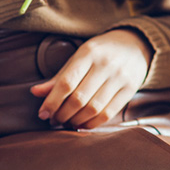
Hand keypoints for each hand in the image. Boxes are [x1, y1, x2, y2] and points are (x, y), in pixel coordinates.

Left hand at [30, 29, 151, 128]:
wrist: (134, 45)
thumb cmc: (100, 53)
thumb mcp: (78, 58)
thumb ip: (58, 77)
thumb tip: (35, 92)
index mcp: (89, 53)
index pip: (67, 82)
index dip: (52, 102)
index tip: (43, 113)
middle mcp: (106, 64)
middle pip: (79, 98)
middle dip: (62, 114)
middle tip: (54, 120)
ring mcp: (120, 77)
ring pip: (93, 108)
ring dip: (76, 121)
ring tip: (67, 122)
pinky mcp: (131, 89)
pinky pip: (108, 113)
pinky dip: (92, 123)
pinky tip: (83, 124)